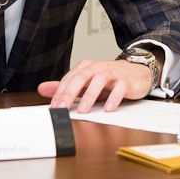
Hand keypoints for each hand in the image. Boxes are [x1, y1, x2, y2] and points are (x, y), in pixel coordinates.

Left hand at [37, 58, 152, 113]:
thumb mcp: (85, 82)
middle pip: (81, 78)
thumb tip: (42, 89)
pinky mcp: (126, 80)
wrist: (136, 72)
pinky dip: (113, 98)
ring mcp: (112, 73)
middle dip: (69, 94)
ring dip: (90, 95)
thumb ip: (65, 86)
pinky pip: (119, 88)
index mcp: (85, 68)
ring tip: (83, 110)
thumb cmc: (109, 79)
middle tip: (62, 108)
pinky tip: (108, 108)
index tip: (53, 108)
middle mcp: (97, 68)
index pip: (69, 79)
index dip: (60, 93)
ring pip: (99, 80)